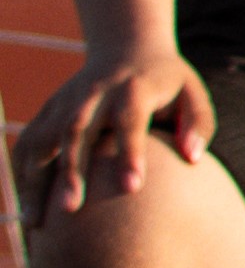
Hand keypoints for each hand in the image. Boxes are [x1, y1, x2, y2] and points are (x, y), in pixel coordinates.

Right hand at [15, 45, 212, 220]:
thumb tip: (192, 157)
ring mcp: (66, 102)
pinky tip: (28, 209)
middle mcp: (94, 94)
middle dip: (72, 170)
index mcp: (134, 87)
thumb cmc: (167, 82)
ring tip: (37, 221)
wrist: (127, 46)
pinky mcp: (48, 111)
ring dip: (36, 179)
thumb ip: (198, 123)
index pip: (130, 120)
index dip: (129, 152)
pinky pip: (28, 145)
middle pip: (78, 131)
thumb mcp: (192, 92)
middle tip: (71, 209)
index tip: (132, 188)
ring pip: (44, 140)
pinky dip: (22, 175)